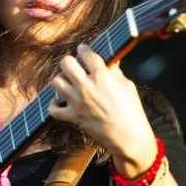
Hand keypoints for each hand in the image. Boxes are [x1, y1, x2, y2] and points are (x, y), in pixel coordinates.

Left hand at [48, 44, 156, 175]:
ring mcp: (77, 102)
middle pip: (66, 63)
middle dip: (69, 61)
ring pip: (56, 82)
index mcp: (102, 76)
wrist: (128, 137)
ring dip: (61, 79)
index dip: (83, 49)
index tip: (82, 49)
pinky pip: (53, 110)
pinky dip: (53, 105)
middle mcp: (86, 86)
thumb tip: (110, 62)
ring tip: (68, 82)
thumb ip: (115, 72)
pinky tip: (58, 100)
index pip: (87, 54)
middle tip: (74, 65)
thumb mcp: (127, 85)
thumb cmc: (132, 110)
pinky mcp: (73, 116)